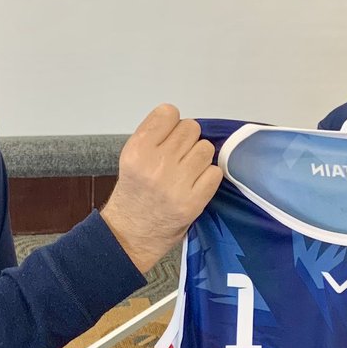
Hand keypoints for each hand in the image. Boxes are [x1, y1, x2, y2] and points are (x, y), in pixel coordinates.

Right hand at [100, 105, 222, 273]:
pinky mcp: (194, 201)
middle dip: (187, 141)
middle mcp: (156, 164)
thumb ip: (154, 135)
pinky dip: (208, 177)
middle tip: (178, 158)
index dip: (171, 123)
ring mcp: (177, 184)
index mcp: (137, 150)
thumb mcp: (131, 157)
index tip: (168, 137)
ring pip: (206, 148)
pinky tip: (195, 185)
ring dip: (199, 158)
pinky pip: (215, 172)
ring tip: (187, 172)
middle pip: (191, 128)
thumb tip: (183, 123)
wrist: (130, 234)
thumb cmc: (134, 193)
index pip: (168, 113)